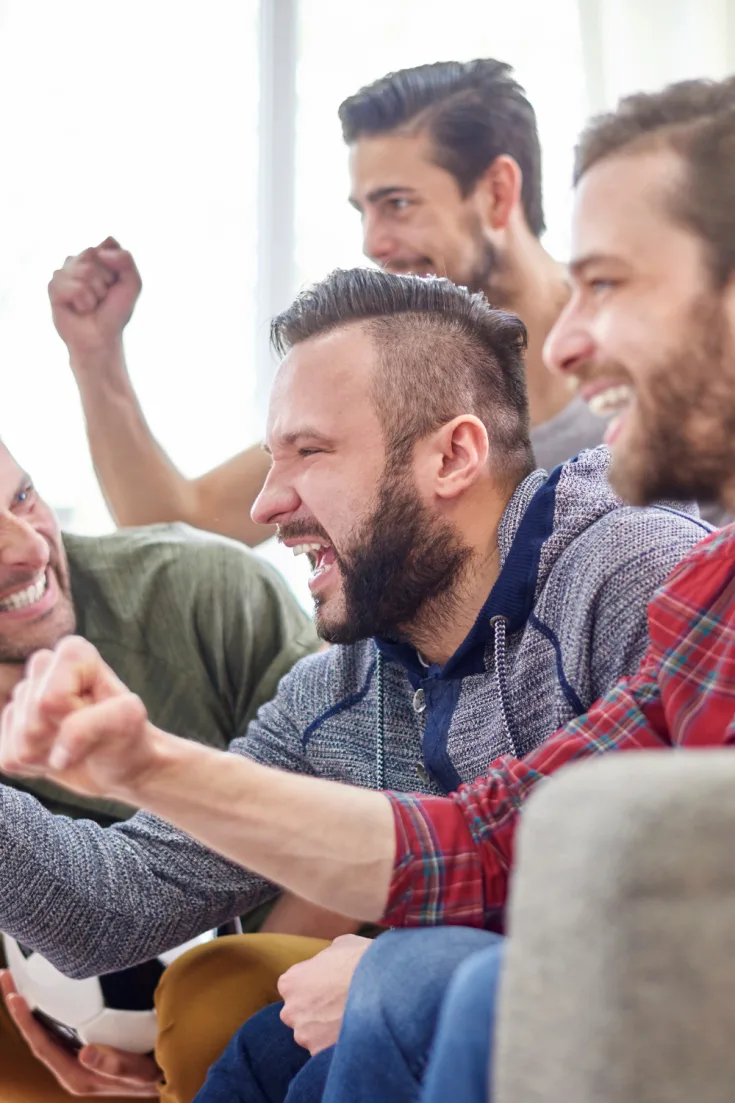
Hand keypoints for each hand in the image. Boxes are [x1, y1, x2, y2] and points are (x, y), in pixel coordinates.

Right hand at [0, 636, 157, 803]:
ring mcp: (21, 698)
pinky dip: (36, 768)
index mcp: (73, 653)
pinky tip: (56, 755)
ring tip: (74, 746)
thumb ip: (94, 724)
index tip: (97, 714)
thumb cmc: (127, 735)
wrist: (119, 763)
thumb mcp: (127, 721)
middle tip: (88, 736)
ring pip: (21, 744)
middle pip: (33, 723)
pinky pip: (8, 758)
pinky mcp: (7, 729)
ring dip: (51, 755)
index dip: (75, 717)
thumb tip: (58, 753)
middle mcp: (42, 668)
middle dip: (62, 738)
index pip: (51, 699)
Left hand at [0, 971, 159, 1095]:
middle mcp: (69, 1066)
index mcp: (75, 1075)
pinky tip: (44, 990)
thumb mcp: (136, 1072)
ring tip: (16, 978)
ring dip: (29, 1004)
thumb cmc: (149, 1074)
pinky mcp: (81, 1045)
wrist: (160, 1078)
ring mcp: (73, 1056)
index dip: (26, 1021)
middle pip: (36, 1034)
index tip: (14, 996)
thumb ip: (113, 1065)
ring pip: (43, 1028)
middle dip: (19, 1005)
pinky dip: (45, 1006)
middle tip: (6, 976)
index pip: (41, 1045)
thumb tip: (85, 1052)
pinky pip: (56, 1025)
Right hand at [49, 237, 141, 359]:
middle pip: (93, 253)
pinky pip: (76, 287)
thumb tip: (100, 252)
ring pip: (85, 270)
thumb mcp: (132, 284)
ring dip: (95, 293)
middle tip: (102, 296)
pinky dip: (84, 302)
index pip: (108, 243)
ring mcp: (63, 273)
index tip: (115, 283)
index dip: (117, 265)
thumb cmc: (114, 312)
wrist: (101, 338)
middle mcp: (77, 261)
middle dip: (105, 279)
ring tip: (91, 304)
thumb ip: (126, 260)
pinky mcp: (53, 288)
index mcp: (95, 256)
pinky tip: (80, 309)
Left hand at [278, 934, 371, 1054]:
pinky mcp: (319, 1053)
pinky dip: (336, 1045)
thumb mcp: (341, 945)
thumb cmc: (361, 961)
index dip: (313, 985)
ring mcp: (303, 1035)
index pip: (293, 987)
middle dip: (315, 1011)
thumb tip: (331, 961)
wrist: (384, 988)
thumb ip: (326, 957)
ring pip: (311, 1035)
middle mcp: (290, 1010)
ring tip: (350, 1019)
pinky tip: (354, 1033)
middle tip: (339, 1004)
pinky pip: (325, 1050)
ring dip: (325, 1030)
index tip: (329, 986)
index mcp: (290, 981)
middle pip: (299, 1013)